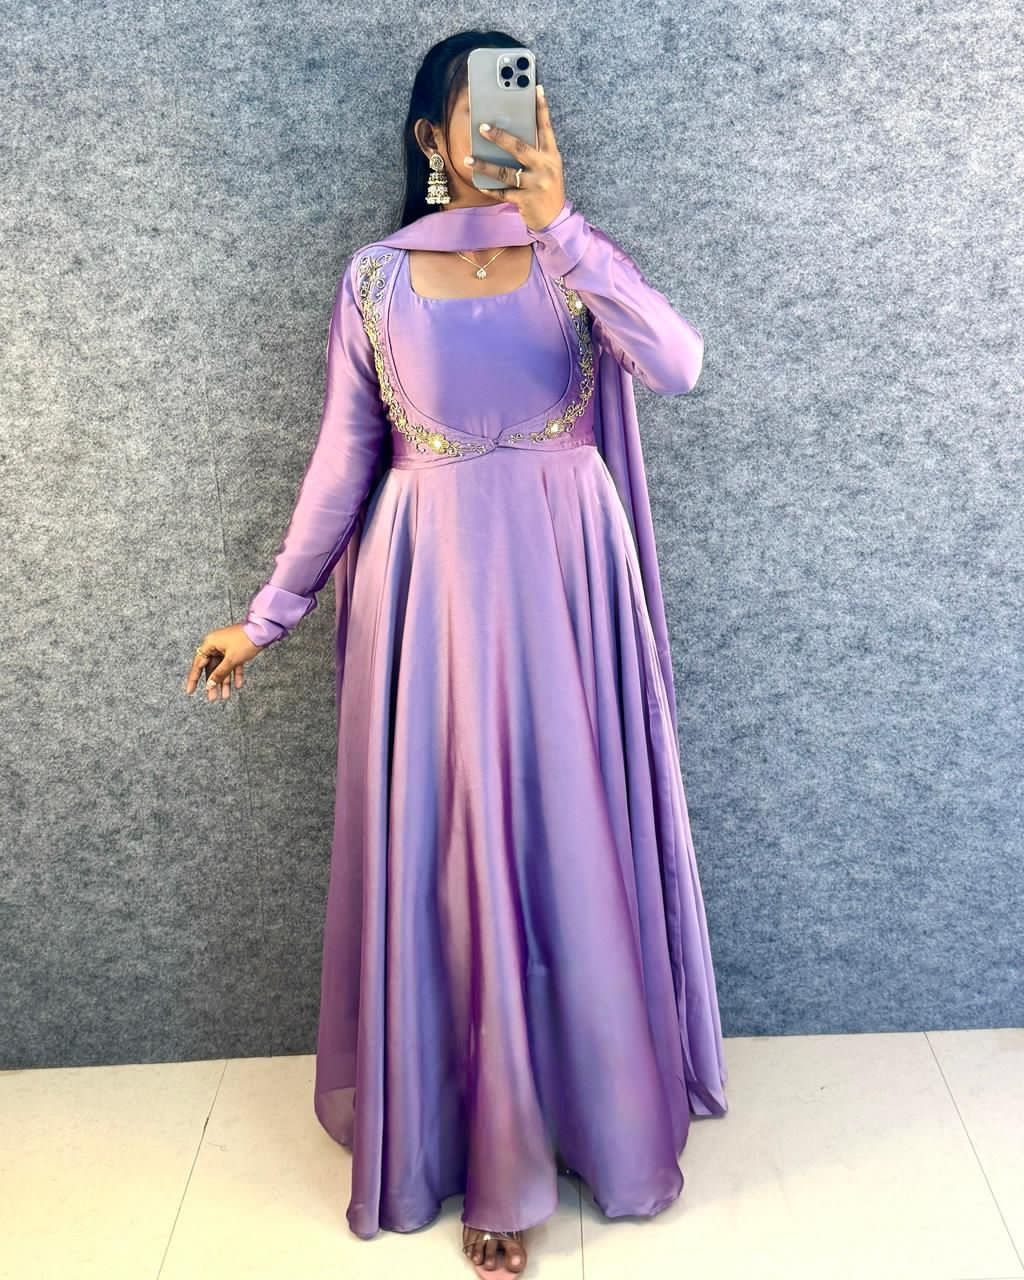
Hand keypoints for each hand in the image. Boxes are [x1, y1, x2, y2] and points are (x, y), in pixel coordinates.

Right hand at [185, 623, 264, 701]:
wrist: (263, 630)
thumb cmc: (246, 639)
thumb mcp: (231, 659)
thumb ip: (219, 673)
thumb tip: (210, 684)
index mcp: (210, 643)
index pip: (198, 664)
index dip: (194, 678)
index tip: (190, 690)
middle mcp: (216, 645)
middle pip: (211, 668)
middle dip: (213, 683)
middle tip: (212, 697)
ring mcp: (226, 647)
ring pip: (222, 667)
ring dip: (224, 681)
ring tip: (225, 696)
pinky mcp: (236, 649)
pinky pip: (232, 664)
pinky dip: (235, 674)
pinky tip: (238, 684)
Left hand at [466, 85, 565, 231]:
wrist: (555, 219)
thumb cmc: (548, 189)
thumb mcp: (548, 167)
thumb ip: (535, 151)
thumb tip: (510, 136)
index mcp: (552, 156)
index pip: (546, 128)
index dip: (542, 108)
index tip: (536, 89)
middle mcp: (545, 167)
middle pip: (519, 147)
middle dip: (499, 136)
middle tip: (482, 127)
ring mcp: (535, 184)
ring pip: (505, 172)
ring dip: (485, 165)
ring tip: (469, 159)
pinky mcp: (525, 200)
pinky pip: (502, 192)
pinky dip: (489, 187)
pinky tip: (477, 181)